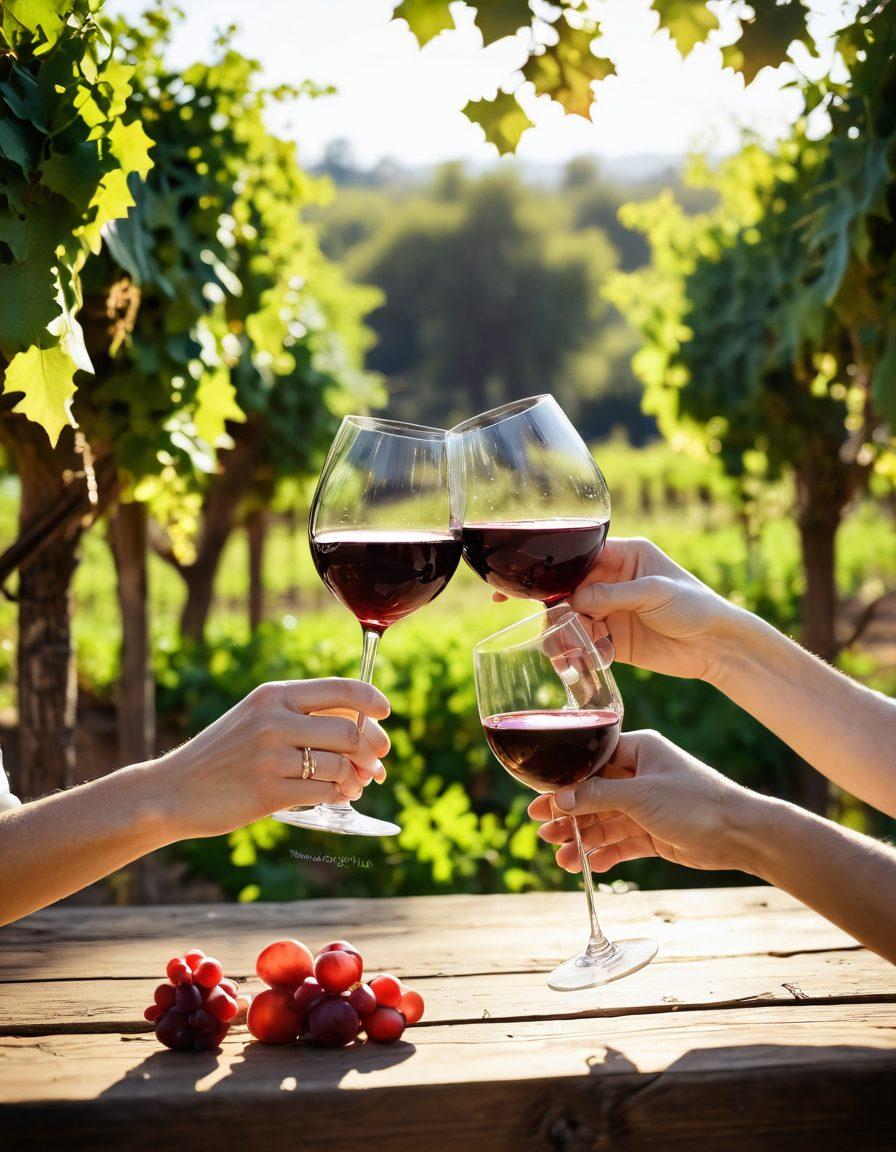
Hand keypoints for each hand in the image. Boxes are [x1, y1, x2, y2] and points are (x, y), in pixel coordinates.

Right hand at [154, 679, 390, 839]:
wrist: (172, 791)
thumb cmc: (224, 756)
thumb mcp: (257, 719)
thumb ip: (303, 717)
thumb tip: (364, 728)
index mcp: (274, 694)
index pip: (339, 689)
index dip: (371, 699)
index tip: (385, 712)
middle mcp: (274, 720)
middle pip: (349, 731)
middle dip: (372, 748)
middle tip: (377, 762)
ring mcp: (271, 756)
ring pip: (341, 764)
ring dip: (357, 777)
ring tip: (355, 784)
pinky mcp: (269, 791)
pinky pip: (325, 792)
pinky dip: (339, 795)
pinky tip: (338, 796)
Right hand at [528, 730, 761, 874]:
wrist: (741, 834)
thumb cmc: (695, 801)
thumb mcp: (641, 795)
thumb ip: (598, 796)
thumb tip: (560, 798)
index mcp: (638, 751)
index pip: (592, 762)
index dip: (565, 781)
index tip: (542, 799)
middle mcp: (640, 776)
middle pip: (594, 795)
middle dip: (569, 814)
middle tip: (543, 829)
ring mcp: (647, 806)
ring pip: (606, 822)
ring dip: (584, 839)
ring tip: (563, 858)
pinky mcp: (655, 833)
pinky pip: (622, 842)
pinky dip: (605, 853)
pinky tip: (588, 865)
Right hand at [568, 537, 744, 679]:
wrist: (717, 646)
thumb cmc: (693, 606)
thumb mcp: (654, 592)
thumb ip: (612, 594)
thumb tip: (572, 601)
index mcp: (625, 557)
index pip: (582, 559)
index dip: (564, 575)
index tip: (551, 594)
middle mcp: (613, 583)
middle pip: (571, 593)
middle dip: (562, 613)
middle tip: (560, 632)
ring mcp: (612, 613)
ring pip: (574, 622)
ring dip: (567, 637)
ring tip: (569, 653)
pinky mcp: (614, 641)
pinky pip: (587, 646)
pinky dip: (581, 654)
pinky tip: (586, 662)